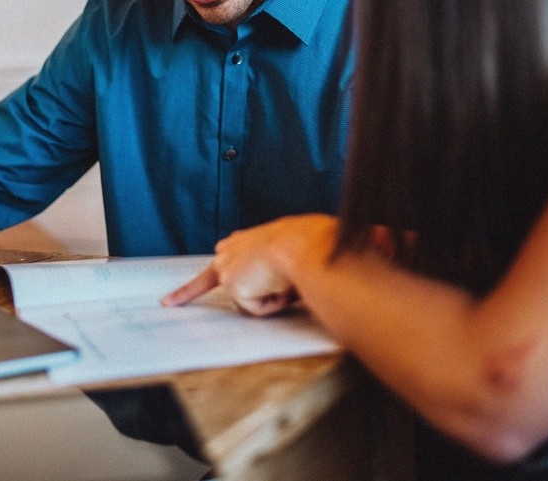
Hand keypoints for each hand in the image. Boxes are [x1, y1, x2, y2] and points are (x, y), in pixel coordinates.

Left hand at [162, 214, 339, 315]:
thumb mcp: (315, 243)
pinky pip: (257, 309)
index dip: (221, 264)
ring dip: (268, 298)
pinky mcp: (233, 284)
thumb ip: (319, 254)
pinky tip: (280, 288)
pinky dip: (271, 304)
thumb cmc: (318, 239)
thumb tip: (380, 245)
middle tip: (167, 304)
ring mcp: (231, 267)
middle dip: (187, 291)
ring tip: (286, 281)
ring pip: (248, 300)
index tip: (208, 269)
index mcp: (253, 238)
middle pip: (208, 276)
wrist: (307, 244)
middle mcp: (235, 250)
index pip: (230, 251)